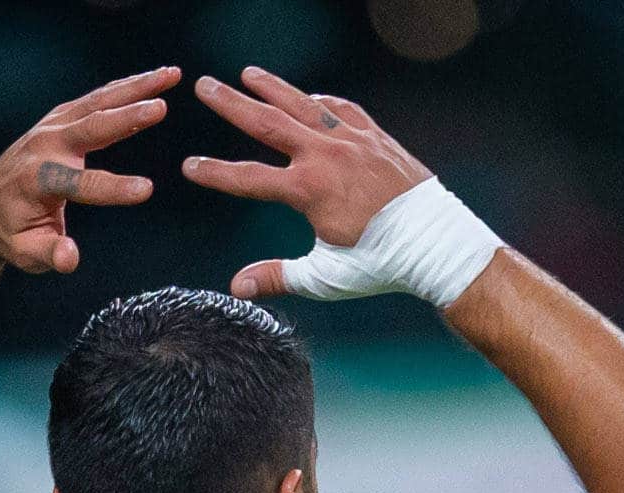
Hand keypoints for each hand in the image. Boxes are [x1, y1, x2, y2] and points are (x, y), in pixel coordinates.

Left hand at [0, 67, 178, 275]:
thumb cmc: (10, 234)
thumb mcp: (26, 253)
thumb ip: (50, 254)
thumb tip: (71, 258)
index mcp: (38, 181)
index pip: (82, 185)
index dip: (114, 189)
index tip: (147, 190)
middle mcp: (45, 146)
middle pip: (91, 127)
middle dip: (127, 118)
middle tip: (161, 107)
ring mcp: (52, 126)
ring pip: (99, 102)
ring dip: (137, 87)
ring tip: (173, 75)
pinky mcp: (60, 117)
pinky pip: (97, 98)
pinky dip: (127, 87)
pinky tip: (154, 79)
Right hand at [182, 68, 429, 295]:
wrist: (434, 241)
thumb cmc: (380, 262)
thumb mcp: (324, 276)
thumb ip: (278, 277)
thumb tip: (237, 288)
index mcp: (308, 190)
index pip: (249, 178)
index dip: (216, 173)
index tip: (189, 166)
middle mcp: (326, 155)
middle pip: (267, 123)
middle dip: (232, 104)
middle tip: (204, 85)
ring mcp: (351, 139)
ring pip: (303, 104)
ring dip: (273, 87)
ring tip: (248, 73)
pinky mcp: (373, 135)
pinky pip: (340, 109)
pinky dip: (320, 101)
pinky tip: (309, 97)